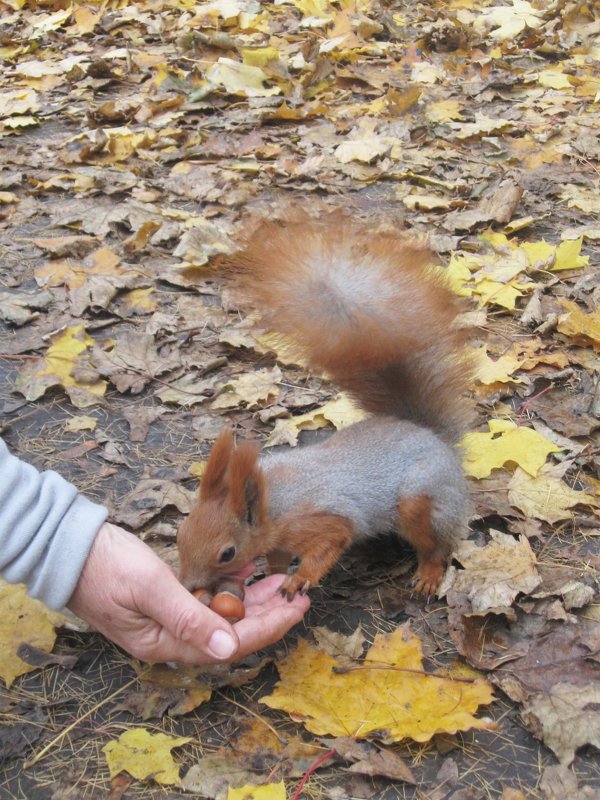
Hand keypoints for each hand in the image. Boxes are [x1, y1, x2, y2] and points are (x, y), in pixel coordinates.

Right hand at [67, 523, 309, 663]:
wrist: (70, 549)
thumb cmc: (107, 567)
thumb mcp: (149, 588)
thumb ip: (188, 618)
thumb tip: (227, 648)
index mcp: (167, 643)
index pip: (230, 644)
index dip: (268, 627)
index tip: (297, 609)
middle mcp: (172, 638)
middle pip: (232, 633)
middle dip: (269, 614)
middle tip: (300, 595)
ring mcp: (169, 620)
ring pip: (223, 617)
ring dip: (254, 601)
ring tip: (282, 584)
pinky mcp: (169, 602)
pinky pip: (209, 602)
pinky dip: (231, 589)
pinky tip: (248, 573)